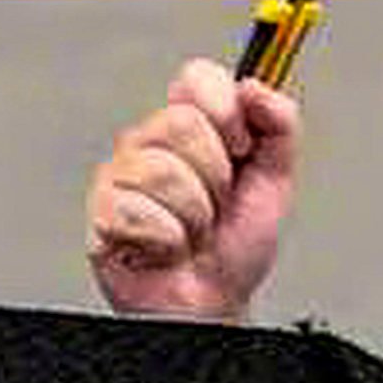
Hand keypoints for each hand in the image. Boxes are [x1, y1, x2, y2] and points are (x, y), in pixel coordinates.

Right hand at [85, 57, 299, 321]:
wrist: (213, 304)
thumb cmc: (233, 248)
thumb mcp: (275, 180)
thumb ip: (280, 125)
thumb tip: (255, 88)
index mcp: (185, 125)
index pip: (197, 78)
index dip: (226, 112)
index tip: (241, 149)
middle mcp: (146, 143)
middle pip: (181, 124)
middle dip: (215, 177)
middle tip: (214, 206)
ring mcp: (118, 178)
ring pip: (163, 173)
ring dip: (194, 216)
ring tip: (192, 232)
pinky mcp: (102, 216)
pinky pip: (140, 213)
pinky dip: (168, 241)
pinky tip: (166, 249)